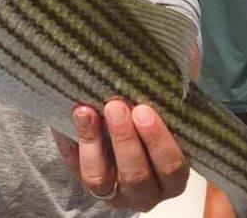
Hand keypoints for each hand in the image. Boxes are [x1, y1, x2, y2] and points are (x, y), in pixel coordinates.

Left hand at [53, 100, 188, 211]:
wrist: (122, 125)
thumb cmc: (152, 116)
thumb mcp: (167, 106)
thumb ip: (173, 88)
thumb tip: (178, 55)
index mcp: (172, 176)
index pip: (171, 166)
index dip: (158, 141)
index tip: (144, 110)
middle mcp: (145, 192)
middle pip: (135, 175)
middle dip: (124, 139)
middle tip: (115, 106)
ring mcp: (112, 191)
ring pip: (99, 177)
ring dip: (91, 142)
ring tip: (86, 110)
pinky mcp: (84, 181)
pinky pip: (72, 166)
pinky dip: (68, 141)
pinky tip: (70, 115)